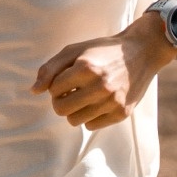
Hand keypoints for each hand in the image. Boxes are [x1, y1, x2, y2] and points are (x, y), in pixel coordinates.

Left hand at [32, 8, 175, 128]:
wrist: (142, 52)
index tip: (66, 79)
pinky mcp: (121, 113)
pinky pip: (92, 126)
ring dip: (74, 110)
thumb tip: (34, 91)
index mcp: (86, 68)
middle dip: (61, 101)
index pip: (53, 90)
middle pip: (61, 109)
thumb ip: (51, 68)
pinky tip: (98, 102)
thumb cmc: (103, 50)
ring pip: (74, 121)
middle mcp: (100, 86)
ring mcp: (112, 101)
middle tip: (70, 92)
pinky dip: (90, 116)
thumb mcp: (75, 50)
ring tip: (84, 97)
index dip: (56, 85)